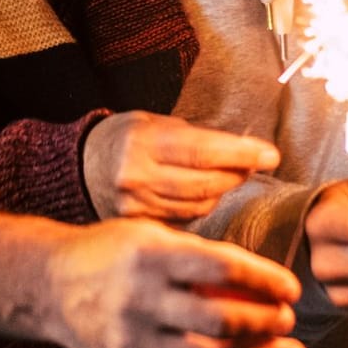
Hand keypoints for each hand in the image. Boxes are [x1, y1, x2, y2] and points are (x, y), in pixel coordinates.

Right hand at [45, 217, 304, 347]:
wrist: (48, 286)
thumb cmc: (111, 252)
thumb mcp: (151, 234)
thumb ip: (200, 255)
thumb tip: (262, 278)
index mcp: (151, 255)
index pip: (223, 268)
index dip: (265, 280)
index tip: (291, 287)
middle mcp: (140, 298)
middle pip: (219, 321)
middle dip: (265, 324)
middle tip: (287, 320)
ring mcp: (131, 340)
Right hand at [84, 111, 279, 221]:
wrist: (77, 167)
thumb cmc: (122, 137)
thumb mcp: (151, 121)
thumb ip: (191, 136)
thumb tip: (240, 147)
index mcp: (143, 141)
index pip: (204, 150)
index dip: (242, 153)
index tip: (271, 154)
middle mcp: (138, 175)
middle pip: (205, 182)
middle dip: (238, 173)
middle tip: (254, 163)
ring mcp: (137, 205)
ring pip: (198, 204)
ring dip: (223, 190)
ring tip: (230, 176)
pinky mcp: (139, 225)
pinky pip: (184, 219)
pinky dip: (201, 207)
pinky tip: (204, 194)